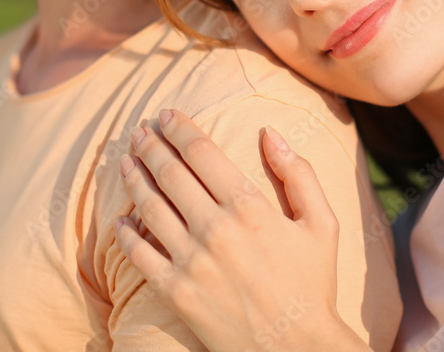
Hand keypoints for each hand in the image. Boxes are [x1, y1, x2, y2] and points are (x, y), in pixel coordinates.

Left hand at [115, 109, 370, 351]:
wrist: (297, 347)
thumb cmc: (314, 283)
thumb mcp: (323, 223)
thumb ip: (299, 173)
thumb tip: (270, 133)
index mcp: (250, 206)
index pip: (202, 153)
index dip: (180, 129)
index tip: (167, 115)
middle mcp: (215, 228)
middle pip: (171, 173)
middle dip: (152, 146)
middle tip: (141, 130)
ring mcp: (192, 261)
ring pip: (150, 208)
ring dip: (134, 179)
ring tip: (126, 161)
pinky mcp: (176, 292)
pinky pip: (140, 255)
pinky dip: (125, 233)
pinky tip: (120, 219)